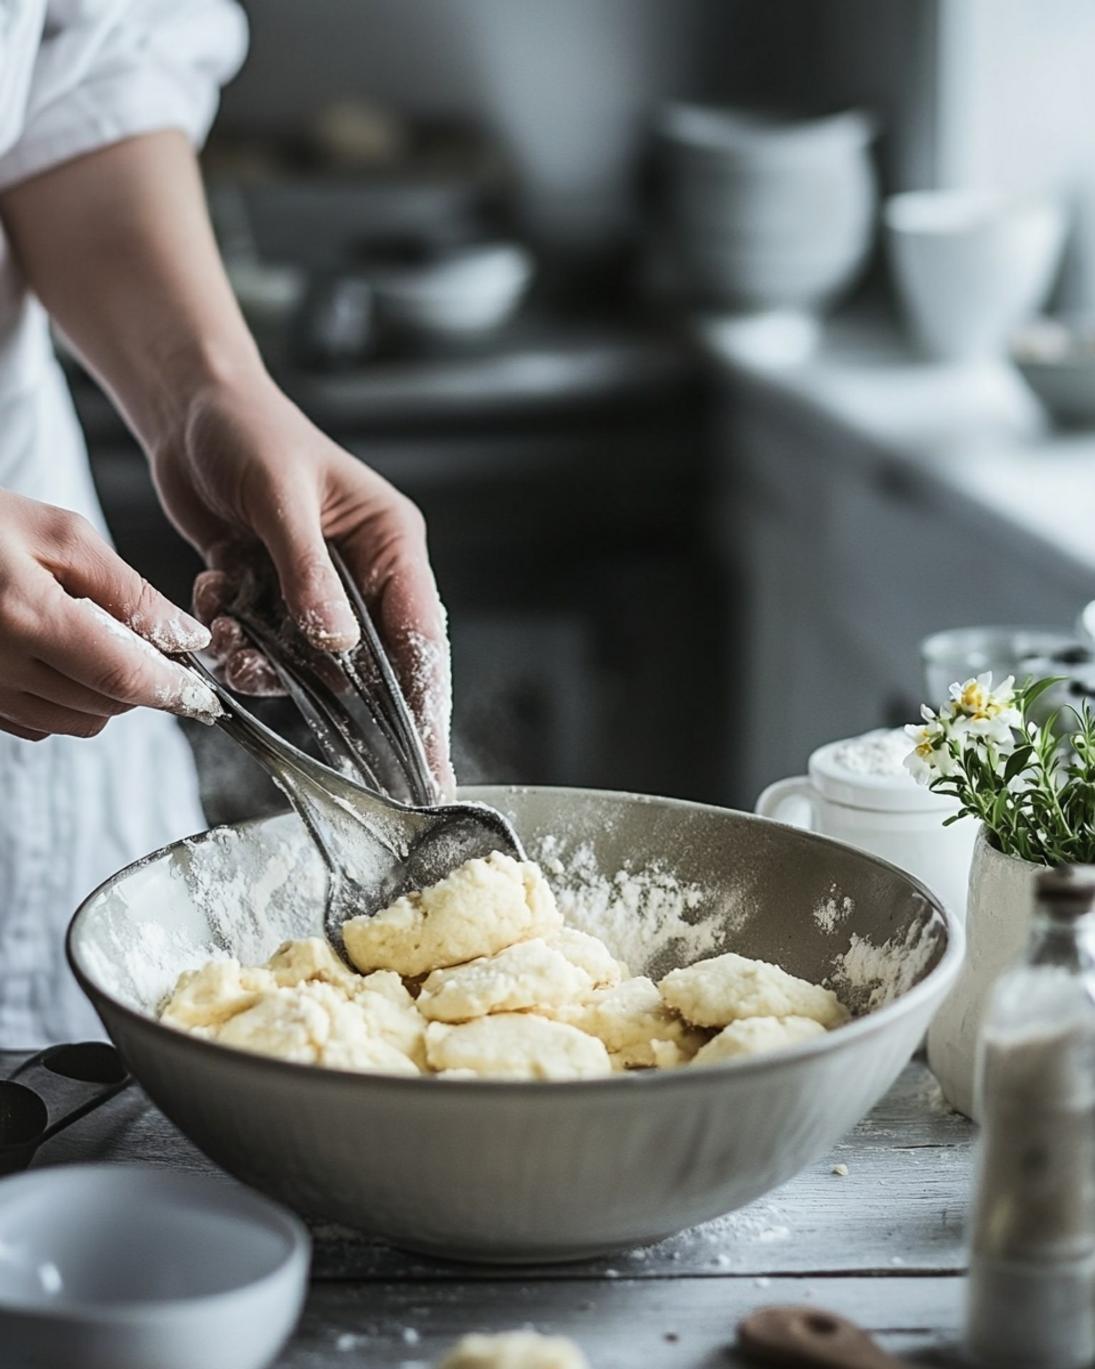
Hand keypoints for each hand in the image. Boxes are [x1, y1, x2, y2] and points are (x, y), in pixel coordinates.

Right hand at [0, 490, 214, 740]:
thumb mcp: (60, 535)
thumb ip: (129, 590)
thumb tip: (187, 638)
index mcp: (27, 617)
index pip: (123, 677)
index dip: (172, 688)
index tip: (201, 689)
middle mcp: (0, 666)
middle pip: (106, 706)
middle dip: (139, 682)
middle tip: (140, 639)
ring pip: (77, 722)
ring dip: (103, 693)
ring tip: (90, 640)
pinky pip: (38, 724)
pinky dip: (64, 700)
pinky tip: (54, 657)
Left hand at [149, 372, 453, 793]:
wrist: (188, 409)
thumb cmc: (247, 431)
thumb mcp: (281, 497)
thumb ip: (309, 574)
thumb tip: (337, 645)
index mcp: (389, 543)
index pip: (420, 633)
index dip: (427, 702)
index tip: (433, 763)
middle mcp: (362, 572)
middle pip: (371, 663)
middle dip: (340, 698)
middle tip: (353, 762)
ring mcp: (318, 587)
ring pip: (308, 663)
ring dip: (267, 662)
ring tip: (232, 643)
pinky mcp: (274, 594)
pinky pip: (266, 646)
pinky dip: (236, 640)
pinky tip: (216, 600)